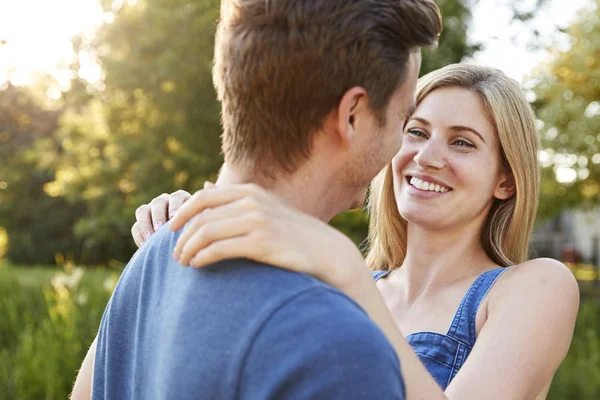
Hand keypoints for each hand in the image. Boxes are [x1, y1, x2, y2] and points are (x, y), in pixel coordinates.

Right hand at [131, 190, 190, 246]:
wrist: (183, 243)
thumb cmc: (193, 231)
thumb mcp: (195, 224)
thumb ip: (193, 223)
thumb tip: (190, 228)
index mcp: (180, 198)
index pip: (176, 197)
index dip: (174, 207)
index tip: (173, 218)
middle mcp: (164, 200)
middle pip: (157, 203)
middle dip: (158, 216)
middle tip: (159, 228)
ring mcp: (150, 210)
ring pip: (142, 211)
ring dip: (145, 224)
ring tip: (149, 238)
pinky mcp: (140, 222)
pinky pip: (135, 226)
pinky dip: (139, 235)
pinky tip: (144, 245)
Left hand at [169, 183, 366, 288]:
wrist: (325, 251)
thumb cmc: (291, 233)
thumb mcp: (265, 208)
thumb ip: (236, 200)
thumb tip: (205, 189)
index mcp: (249, 192)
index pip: (203, 198)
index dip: (182, 213)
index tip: (171, 229)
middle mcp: (251, 202)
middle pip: (201, 217)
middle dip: (182, 236)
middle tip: (175, 253)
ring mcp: (256, 221)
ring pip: (206, 233)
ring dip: (189, 249)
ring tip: (183, 262)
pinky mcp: (260, 242)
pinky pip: (219, 249)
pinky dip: (202, 258)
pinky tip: (197, 265)